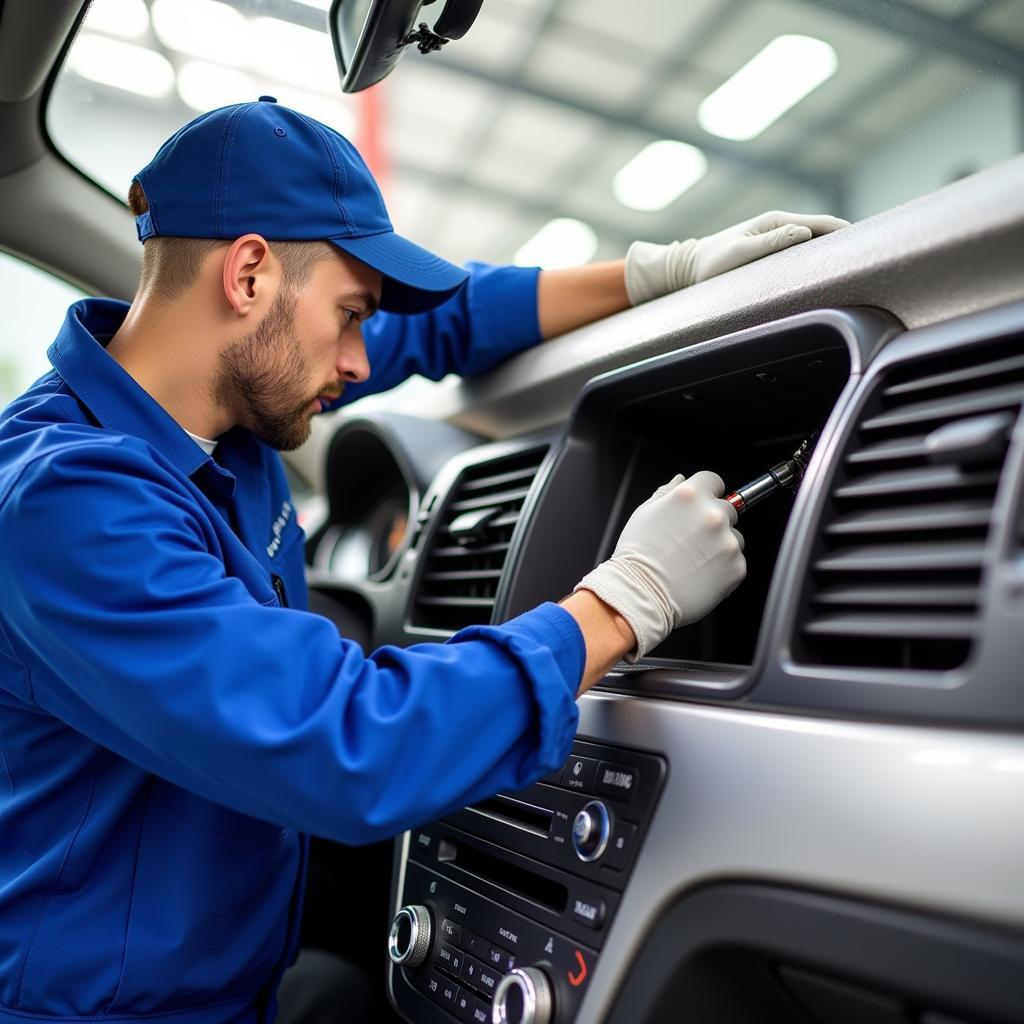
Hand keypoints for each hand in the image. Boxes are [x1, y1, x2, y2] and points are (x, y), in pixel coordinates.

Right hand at [573, 472, 745, 660]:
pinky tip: (700, 574)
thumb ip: (667, 492)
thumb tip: (680, 479)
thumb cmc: (637, 556)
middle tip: (691, 540)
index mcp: (689, 495)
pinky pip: (736, 562)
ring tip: (694, 561)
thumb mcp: (644, 513)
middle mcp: (713, 515)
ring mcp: (727, 542)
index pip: (713, 480)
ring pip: (734, 537)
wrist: (641, 594)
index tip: (701, 505)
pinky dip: (722, 568)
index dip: (706, 493)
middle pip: (728, 508)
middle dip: (713, 520)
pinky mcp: (736, 567)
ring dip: (720, 545)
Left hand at [624, 210, 848, 304]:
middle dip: (847, 240)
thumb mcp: (739, 253)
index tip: (870, 242)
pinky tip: (829, 268)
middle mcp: (779, 225)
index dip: (846, 233)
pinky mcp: (771, 249)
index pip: (822, 224)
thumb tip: (804, 233)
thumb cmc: (709, 263)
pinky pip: (802, 250)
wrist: (687, 266)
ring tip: (860, 262)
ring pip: (815, 240)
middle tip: (875, 255)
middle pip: (824, 231)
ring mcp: (776, 236)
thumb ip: (770, 242)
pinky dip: (818, 255)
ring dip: (834, 249)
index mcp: (775, 222)